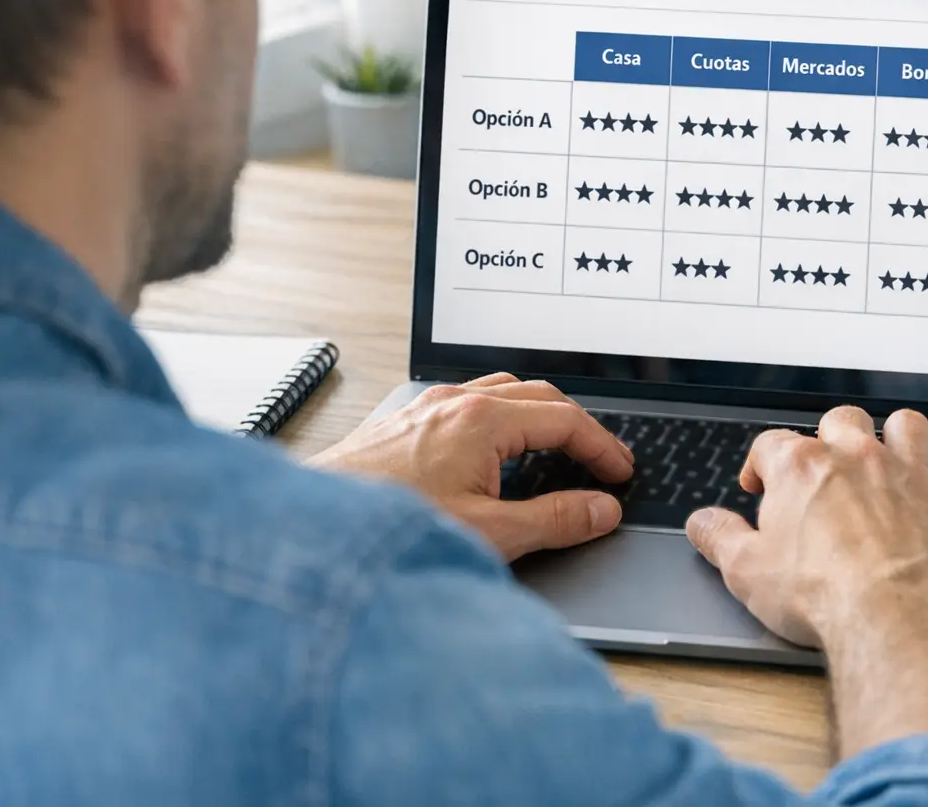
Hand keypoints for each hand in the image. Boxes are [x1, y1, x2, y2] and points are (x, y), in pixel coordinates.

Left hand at [309, 374, 633, 559]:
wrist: (306, 534)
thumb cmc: (388, 530)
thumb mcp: (489, 533)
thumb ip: (554, 519)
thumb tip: (600, 510)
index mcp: (482, 420)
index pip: (566, 419)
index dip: (603, 447)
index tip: (621, 473)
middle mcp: (454, 403)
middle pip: (539, 396)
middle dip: (578, 427)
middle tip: (601, 462)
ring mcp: (426, 409)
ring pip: (502, 393)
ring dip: (537, 417)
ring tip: (557, 452)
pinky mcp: (403, 425)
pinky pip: (468, 405)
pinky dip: (501, 420)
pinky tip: (495, 455)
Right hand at [684, 405, 927, 648]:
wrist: (897, 618)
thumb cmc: (823, 596)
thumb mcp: (746, 573)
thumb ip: (719, 538)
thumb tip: (702, 523)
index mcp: (802, 468)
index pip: (771, 444)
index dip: (762, 464)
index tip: (762, 486)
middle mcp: (857, 456)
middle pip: (841, 421)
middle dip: (831, 440)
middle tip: (826, 473)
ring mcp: (911, 471)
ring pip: (904, 424)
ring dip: (894, 437)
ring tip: (886, 462)